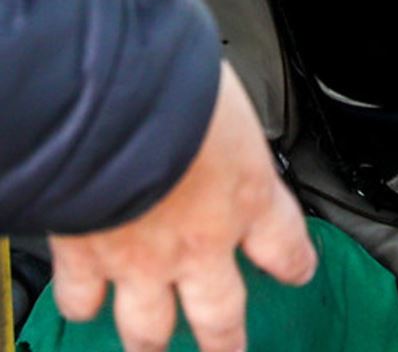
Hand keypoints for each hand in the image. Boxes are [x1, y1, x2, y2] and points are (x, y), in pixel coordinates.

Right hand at [48, 63, 317, 351]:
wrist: (116, 108)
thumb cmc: (182, 89)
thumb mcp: (231, 104)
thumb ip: (228, 131)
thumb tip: (218, 118)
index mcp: (251, 198)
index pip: (286, 246)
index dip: (294, 264)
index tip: (298, 272)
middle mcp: (201, 243)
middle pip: (220, 315)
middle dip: (224, 340)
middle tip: (228, 350)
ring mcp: (143, 260)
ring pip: (149, 326)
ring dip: (151, 341)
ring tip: (152, 350)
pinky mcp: (87, 257)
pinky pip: (82, 298)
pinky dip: (82, 305)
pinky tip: (84, 309)